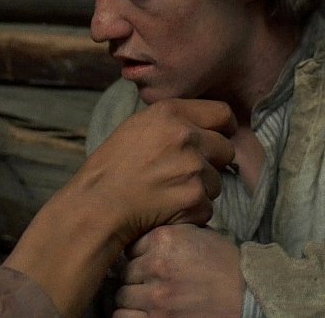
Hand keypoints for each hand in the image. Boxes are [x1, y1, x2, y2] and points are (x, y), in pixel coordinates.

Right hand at [74, 98, 236, 244]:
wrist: (98, 205)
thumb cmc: (112, 167)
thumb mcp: (138, 127)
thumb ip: (173, 121)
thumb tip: (204, 126)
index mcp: (171, 113)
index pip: (223, 113)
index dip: (223, 129)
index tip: (216, 139)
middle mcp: (186, 136)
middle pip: (226, 149)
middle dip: (212, 162)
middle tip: (186, 173)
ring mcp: (193, 168)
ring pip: (217, 181)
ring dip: (200, 189)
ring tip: (170, 192)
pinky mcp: (195, 198)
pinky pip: (207, 207)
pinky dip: (192, 212)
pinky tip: (168, 209)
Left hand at [114, 224, 243, 317]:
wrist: (248, 296)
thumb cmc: (227, 266)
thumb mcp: (200, 235)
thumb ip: (171, 233)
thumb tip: (145, 237)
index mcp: (164, 238)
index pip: (131, 248)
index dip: (140, 257)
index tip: (149, 264)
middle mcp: (155, 265)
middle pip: (125, 272)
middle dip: (136, 279)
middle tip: (152, 284)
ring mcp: (155, 296)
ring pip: (122, 296)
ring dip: (133, 299)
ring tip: (149, 301)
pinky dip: (128, 316)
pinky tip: (142, 314)